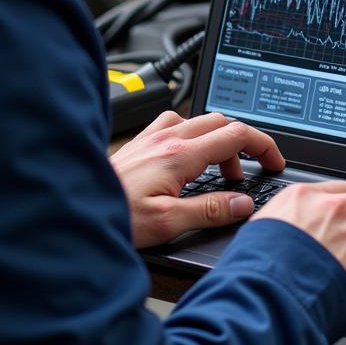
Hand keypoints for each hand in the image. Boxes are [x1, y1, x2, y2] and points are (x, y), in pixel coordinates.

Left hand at [110, 110, 284, 247]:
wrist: (72, 208)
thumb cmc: (113, 216)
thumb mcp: (169, 223)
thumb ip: (211, 210)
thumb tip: (243, 204)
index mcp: (179, 155)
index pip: (235, 135)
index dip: (263, 145)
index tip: (274, 161)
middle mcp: (166, 138)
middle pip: (221, 122)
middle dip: (243, 143)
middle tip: (249, 171)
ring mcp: (151, 137)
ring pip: (198, 121)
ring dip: (217, 140)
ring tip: (218, 171)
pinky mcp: (139, 144)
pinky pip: (174, 125)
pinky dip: (192, 136)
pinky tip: (186, 158)